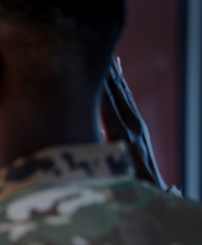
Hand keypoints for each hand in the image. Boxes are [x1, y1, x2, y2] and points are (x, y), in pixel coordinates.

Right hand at [100, 55, 171, 192]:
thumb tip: (124, 168)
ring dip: (113, 74)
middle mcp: (134, 128)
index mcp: (126, 139)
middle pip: (117, 94)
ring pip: (122, 94)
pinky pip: (125, 101)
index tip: (91, 66)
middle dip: (106, 73)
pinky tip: (114, 72)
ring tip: (104, 52)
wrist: (153, 197)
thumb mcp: (121, 185)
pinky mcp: (136, 129)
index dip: (101, 86)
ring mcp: (137, 127)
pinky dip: (118, 85)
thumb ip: (116, 172)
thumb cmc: (130, 196)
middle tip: (94, 47)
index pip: (110, 107)